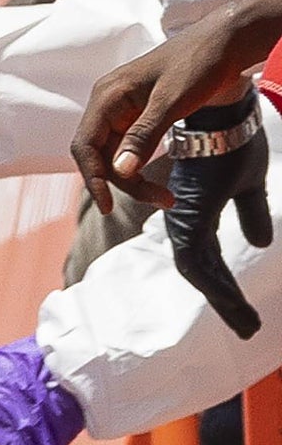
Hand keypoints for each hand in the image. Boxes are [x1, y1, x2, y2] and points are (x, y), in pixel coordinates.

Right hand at [70, 15, 248, 215]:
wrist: (225, 42)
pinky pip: (129, 150)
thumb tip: (120, 171)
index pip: (85, 146)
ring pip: (115, 157)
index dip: (93, 178)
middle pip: (100, 156)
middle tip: (161, 201)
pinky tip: (158, 181)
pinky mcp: (138, 117)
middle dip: (124, 183)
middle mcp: (108, 105)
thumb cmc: (198, 62)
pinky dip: (142, 169)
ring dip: (135, 180)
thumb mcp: (172, 101)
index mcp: (107, 97)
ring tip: (166, 198)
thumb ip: (144, 135)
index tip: (108, 206)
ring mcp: (122, 112)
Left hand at [163, 94, 270, 339]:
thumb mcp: (250, 186)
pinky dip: (215, 283)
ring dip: (224, 299)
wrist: (225, 116)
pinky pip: (197, 260)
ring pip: (201, 273)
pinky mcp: (187, 217)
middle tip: (248, 328)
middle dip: (227, 302)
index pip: (209, 262)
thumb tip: (259, 241)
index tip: (245, 313)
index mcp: (198, 219)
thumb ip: (251, 214)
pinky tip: (232, 301)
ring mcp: (185, 221)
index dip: (225, 288)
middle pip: (204, 274)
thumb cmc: (232, 145)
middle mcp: (187, 223)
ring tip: (247, 325)